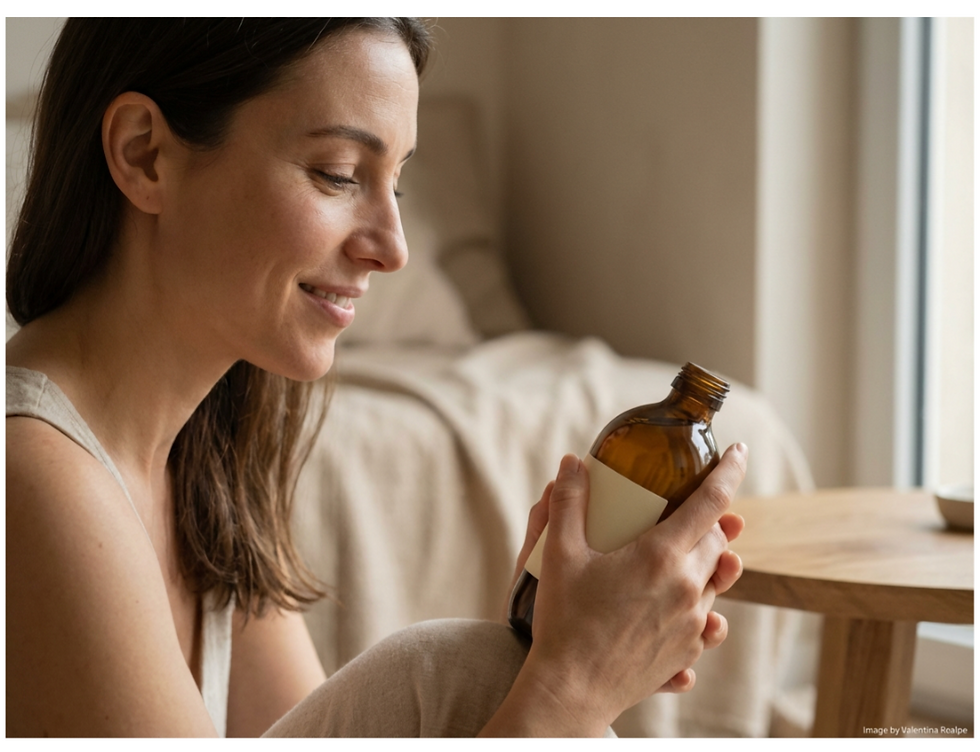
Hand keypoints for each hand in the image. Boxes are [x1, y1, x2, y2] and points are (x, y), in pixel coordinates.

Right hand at [520, 442, 747, 726]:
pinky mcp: (688, 652)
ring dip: (708, 562)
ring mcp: (692, 623)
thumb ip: (568, 504)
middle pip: (718, 541)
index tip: (739, 451)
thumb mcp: (559, 554)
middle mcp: (687, 587)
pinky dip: (701, 605)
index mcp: (661, 556)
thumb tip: (572, 462)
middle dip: (712, 520)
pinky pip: (709, 621)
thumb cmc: (565, 621)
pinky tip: (682, 604)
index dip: (729, 472)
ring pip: (716, 580)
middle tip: (694, 509)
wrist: (572, 690)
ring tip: (689, 555)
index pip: (710, 502)